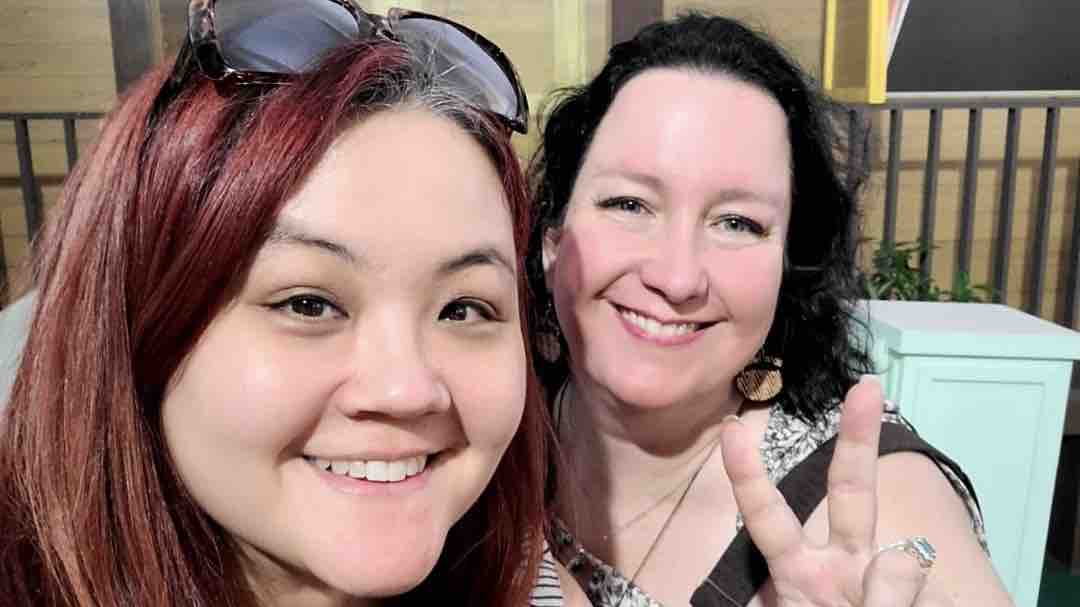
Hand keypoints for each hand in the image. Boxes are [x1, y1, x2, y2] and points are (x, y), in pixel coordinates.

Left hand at [719, 376, 946, 605]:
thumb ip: (861, 592)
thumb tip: (902, 556)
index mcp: (799, 573)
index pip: (769, 515)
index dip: (749, 474)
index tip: (730, 428)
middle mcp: (840, 567)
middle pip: (851, 493)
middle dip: (858, 440)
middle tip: (866, 387)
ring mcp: (879, 580)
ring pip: (904, 562)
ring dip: (890, 601)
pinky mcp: (915, 592)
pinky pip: (914, 579)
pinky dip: (900, 604)